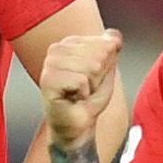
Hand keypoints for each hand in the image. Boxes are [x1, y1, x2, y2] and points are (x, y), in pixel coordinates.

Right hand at [39, 23, 123, 149]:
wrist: (77, 126)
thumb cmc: (88, 100)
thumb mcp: (106, 70)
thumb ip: (111, 49)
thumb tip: (114, 36)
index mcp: (70, 42)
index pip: (105, 43)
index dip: (105, 66)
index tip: (92, 79)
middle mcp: (57, 49)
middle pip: (99, 53)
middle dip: (99, 76)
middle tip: (86, 88)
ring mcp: (50, 63)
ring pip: (91, 66)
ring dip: (91, 86)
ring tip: (79, 93)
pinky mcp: (48, 80)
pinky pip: (82, 81)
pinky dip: (83, 94)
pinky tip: (73, 98)